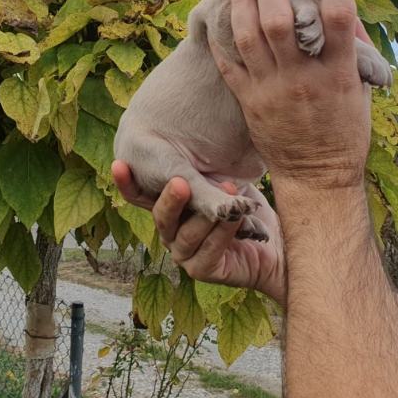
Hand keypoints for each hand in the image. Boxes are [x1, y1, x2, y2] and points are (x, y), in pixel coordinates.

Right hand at [112, 160, 285, 305]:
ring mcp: (183, 252)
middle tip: (179, 181)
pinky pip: (206, 250)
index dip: (126, 182)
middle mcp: (170, 230)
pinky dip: (222, 231)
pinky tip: (236, 217)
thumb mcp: (223, 176)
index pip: (140, 194)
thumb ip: (203, 165)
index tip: (118, 163)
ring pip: (183, 233)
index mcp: (170, 207)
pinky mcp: (201, 270)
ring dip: (206, 214)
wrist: (279, 244)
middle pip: (159, 215)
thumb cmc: (249, 205)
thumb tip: (189, 128)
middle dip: (170, 198)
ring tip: (227, 189)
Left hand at [210, 0, 371, 188]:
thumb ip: (354, 53)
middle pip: (281, 19)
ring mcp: (272, 89)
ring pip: (249, 35)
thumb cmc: (345, 132)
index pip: (338, 16)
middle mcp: (302, 77)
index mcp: (338, 73)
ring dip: (241, 1)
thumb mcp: (360, 92)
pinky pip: (229, 64)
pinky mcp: (249, 101)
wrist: (317, 176)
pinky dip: (222, 38)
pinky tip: (220, 15)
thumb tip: (348, 14)